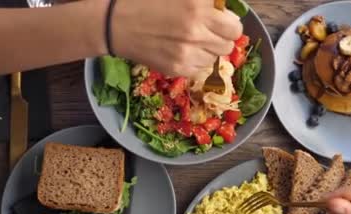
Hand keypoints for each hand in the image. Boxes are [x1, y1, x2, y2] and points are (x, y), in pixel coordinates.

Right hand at [108, 0, 242, 76]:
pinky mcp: (178, 68)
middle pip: (229, 43)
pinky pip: (200, 69)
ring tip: (189, 40)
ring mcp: (188, 53)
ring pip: (216, 58)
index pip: (234, 25)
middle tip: (206, 31)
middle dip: (221, 37)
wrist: (116, 23)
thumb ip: (207, 2)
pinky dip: (194, 61)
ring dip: (208, 49)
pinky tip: (180, 50)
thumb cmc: (147, 1)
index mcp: (198, 6)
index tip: (219, 20)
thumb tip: (224, 10)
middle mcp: (196, 31)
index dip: (228, 22)